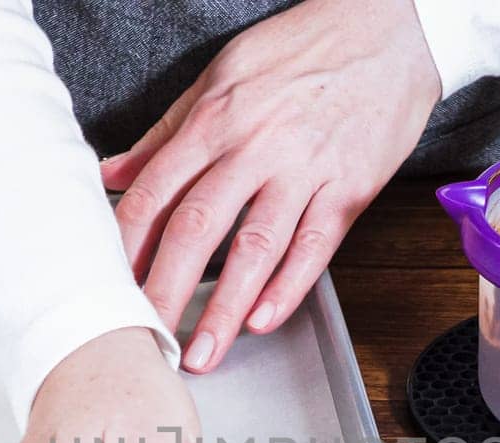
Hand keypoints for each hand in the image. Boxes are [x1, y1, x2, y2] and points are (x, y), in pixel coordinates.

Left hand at [101, 0, 440, 372]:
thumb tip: (112, 172)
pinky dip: (288, 287)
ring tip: (202, 353)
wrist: (389, 29)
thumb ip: (166, 133)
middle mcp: (255, 146)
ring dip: (224, 308)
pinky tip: (263, 320)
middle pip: (196, 228)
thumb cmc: (304, 50)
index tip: (109, 288)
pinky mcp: (350, 187)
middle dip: (164, 291)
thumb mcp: (221, 77)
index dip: (126, 247)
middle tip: (144, 339)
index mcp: (215, 119)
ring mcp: (304, 169)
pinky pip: (315, 246)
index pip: (155, 193)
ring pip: (255, 248)